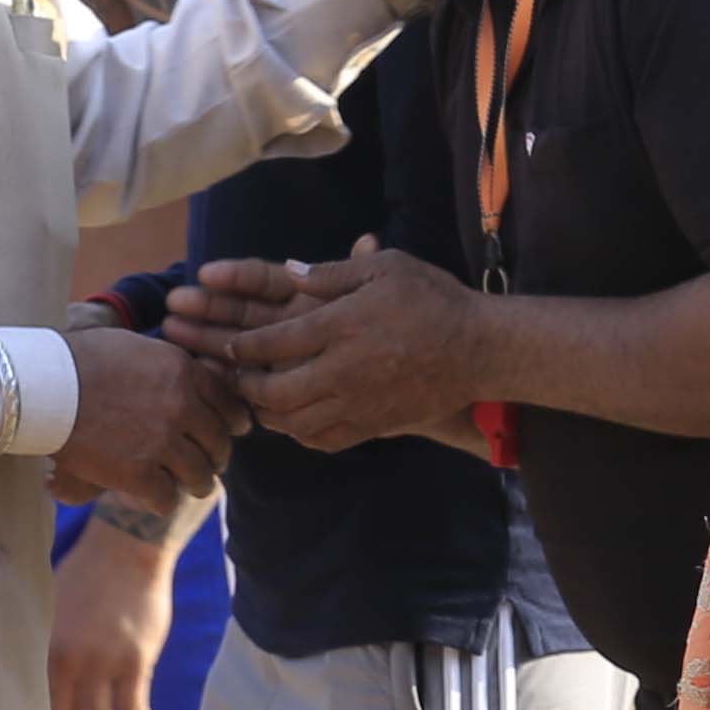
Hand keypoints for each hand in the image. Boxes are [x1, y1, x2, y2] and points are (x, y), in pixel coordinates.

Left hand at [50, 515, 181, 709]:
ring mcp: (106, 663)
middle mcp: (73, 663)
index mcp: (50, 650)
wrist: (127, 550)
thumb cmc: (89, 573)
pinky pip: (135, 705)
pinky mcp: (137, 660)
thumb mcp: (56, 608)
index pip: (45, 705)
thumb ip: (55, 643)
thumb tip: (56, 669)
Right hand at [52, 324, 233, 504]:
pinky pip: (168, 497)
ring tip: (195, 486)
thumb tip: (185, 376)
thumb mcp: (135, 347)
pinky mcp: (139, 473)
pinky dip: (164, 500)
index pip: (228, 401)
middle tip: (213, 463)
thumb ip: (167, 365)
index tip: (235, 430)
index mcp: (182, 371)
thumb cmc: (78, 359)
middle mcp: (181, 406)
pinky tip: (157, 499)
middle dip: (218, 455)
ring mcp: (162, 442)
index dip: (235, 420)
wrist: (41, 386)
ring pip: (200, 474)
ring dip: (199, 483)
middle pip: (218, 441)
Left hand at [174, 238, 491, 453]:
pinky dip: (300, 434)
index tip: (229, 346)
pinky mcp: (373, 425)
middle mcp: (342, 370)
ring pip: (293, 421)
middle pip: (274, 391)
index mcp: (340, 327)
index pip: (272, 343)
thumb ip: (333, 272)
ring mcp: (357, 403)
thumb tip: (290, 272)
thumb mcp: (387, 268)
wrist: (479, 349)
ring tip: (259, 401)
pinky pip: (323, 440)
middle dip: (246, 386)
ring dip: (267, 413)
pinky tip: (295, 422)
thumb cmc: (433, 300)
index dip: (242, 348)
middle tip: (237, 377)